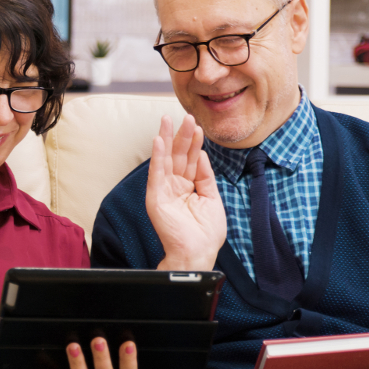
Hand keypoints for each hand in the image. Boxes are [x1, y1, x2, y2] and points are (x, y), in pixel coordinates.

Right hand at [146, 114, 226, 270]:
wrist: (198, 252)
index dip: (194, 143)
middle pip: (177, 156)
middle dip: (181, 135)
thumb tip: (201, 154)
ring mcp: (164, 191)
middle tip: (185, 116)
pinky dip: (157, 157)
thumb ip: (206, 176)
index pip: (190, 160)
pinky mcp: (156, 198)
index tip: (198, 125)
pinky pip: (156, 173)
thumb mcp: (212, 198)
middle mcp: (175, 187)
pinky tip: (158, 141)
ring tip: (167, 120)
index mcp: (188, 187)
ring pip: (165, 160)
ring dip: (166, 139)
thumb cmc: (206, 232)